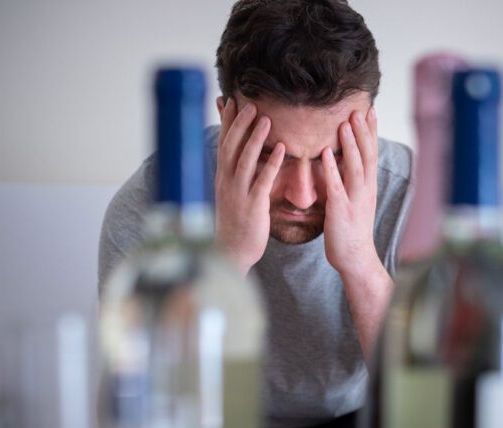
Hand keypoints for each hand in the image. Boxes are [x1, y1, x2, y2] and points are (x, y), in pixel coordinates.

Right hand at [214, 99, 284, 274]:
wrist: (231, 251)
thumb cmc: (234, 222)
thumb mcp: (230, 194)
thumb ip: (233, 173)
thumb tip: (235, 156)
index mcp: (221, 177)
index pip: (222, 143)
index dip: (226, 122)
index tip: (230, 100)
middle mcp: (226, 182)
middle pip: (231, 146)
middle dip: (240, 123)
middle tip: (251, 103)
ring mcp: (238, 193)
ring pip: (245, 160)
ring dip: (255, 138)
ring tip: (266, 119)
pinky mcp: (252, 206)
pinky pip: (262, 181)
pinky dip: (271, 163)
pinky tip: (281, 149)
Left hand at [322, 107, 379, 277]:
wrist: (355, 258)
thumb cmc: (352, 231)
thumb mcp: (356, 201)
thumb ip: (352, 182)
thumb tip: (344, 162)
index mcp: (369, 187)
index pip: (373, 154)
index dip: (372, 132)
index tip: (370, 110)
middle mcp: (366, 190)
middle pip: (368, 156)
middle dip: (364, 132)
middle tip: (359, 110)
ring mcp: (355, 200)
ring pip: (356, 167)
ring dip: (351, 145)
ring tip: (345, 124)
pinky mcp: (341, 210)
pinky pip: (337, 186)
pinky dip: (332, 168)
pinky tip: (326, 152)